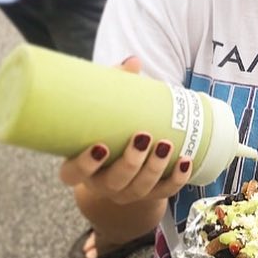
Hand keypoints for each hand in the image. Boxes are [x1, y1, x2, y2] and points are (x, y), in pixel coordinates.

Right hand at [59, 57, 191, 204]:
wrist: (123, 163)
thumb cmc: (108, 130)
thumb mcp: (104, 112)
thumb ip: (114, 87)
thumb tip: (133, 61)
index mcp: (80, 168)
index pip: (72, 174)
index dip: (84, 165)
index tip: (100, 146)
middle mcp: (101, 185)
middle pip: (114, 182)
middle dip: (130, 163)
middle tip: (143, 136)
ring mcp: (125, 193)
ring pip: (139, 190)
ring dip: (154, 169)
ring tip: (166, 144)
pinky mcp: (149, 195)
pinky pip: (164, 192)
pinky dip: (176, 179)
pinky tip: (185, 161)